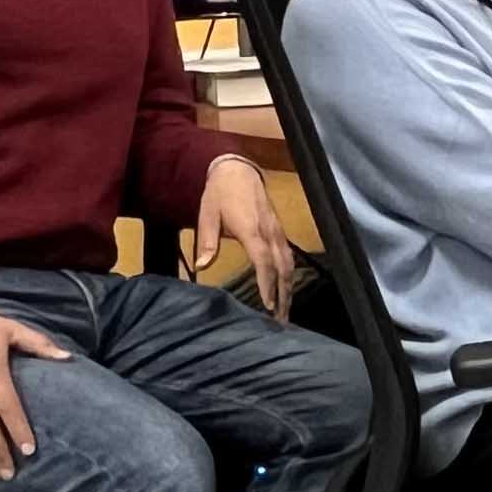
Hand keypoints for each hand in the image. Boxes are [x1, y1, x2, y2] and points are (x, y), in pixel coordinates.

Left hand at [190, 157, 293, 311]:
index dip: (267, 283)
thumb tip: (202, 266)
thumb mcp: (207, 214)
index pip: (264, 261)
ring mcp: (277, 231)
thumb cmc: (220, 194)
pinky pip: (289, 257)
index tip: (267, 305)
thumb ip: (208, 241)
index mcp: (251, 229)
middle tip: (280, 321)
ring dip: (289, 289)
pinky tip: (287, 289)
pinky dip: (289, 276)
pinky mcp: (279, 231)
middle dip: (283, 295)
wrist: (237, 170)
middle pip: (283, 268)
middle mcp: (269, 232)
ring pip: (289, 264)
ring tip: (285, 311)